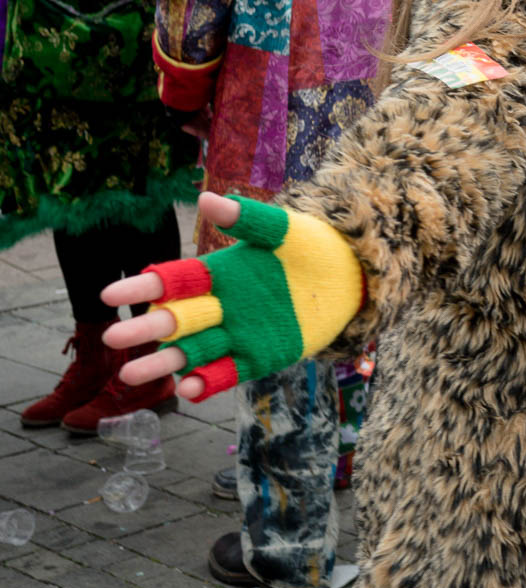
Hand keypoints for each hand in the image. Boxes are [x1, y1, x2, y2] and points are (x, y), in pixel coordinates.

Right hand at [102, 191, 362, 400]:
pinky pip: (227, 373)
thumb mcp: (283, 230)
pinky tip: (186, 389)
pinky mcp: (259, 357)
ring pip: (193, 352)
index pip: (174, 281)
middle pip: (177, 320)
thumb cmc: (312, 248)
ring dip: (166, 363)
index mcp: (219, 274)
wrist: (352, 278)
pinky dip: (207, 382)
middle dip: (146, 329)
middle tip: (113, 339)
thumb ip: (247, 218)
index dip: (143, 287)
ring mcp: (238, 334)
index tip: (110, 294)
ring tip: (132, 376)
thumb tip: (205, 199)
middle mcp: (221, 307)